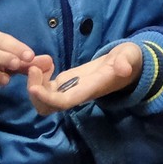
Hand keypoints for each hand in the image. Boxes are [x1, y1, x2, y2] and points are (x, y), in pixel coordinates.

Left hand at [27, 42, 144, 114]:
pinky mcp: (64, 82)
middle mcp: (76, 94)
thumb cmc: (128, 59)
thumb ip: (125, 61)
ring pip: (43, 99)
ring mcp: (69, 89)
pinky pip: (44, 87)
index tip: (33, 87)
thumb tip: (124, 69)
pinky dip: (38, 77)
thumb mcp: (129, 56)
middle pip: (48, 107)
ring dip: (33, 84)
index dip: (47, 99)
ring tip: (39, 63)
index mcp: (90, 89)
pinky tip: (46, 63)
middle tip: (33, 68)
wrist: (127, 63)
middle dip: (34, 93)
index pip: (65, 102)